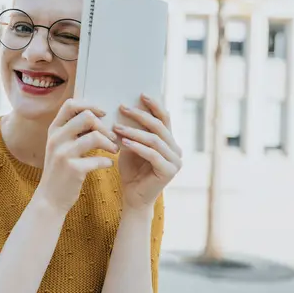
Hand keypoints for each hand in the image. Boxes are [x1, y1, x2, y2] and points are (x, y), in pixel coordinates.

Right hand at [36, 99, 118, 212]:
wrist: (49, 199)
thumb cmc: (60, 170)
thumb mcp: (60, 146)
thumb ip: (72, 131)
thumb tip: (95, 116)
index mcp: (54, 130)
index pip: (71, 104)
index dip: (90, 105)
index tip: (103, 114)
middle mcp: (56, 139)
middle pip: (86, 117)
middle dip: (104, 126)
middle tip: (112, 138)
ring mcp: (63, 154)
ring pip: (95, 136)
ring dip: (110, 143)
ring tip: (115, 150)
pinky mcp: (73, 169)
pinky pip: (98, 160)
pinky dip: (107, 162)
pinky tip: (108, 165)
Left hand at [115, 94, 181, 211]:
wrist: (133, 197)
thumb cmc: (131, 171)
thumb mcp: (131, 146)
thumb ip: (133, 131)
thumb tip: (125, 108)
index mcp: (170, 141)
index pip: (164, 118)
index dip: (154, 105)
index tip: (141, 94)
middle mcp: (176, 149)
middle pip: (159, 126)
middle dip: (140, 115)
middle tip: (123, 108)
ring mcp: (175, 161)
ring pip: (154, 139)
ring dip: (134, 131)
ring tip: (117, 127)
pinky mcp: (169, 171)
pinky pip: (152, 154)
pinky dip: (137, 147)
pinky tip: (124, 143)